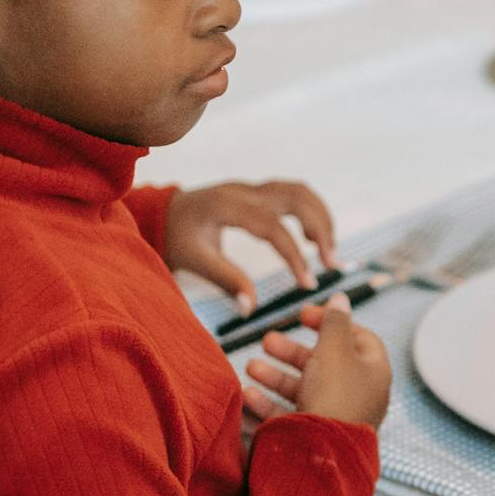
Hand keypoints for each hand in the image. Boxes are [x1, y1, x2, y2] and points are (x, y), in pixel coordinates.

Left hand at [163, 180, 338, 314]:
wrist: (163, 215)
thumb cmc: (177, 238)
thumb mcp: (194, 261)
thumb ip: (225, 280)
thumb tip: (250, 308)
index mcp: (224, 205)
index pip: (271, 226)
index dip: (293, 255)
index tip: (307, 284)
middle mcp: (243, 190)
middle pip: (295, 197)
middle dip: (320, 228)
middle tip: (331, 263)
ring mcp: (252, 187)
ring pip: (300, 191)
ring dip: (321, 218)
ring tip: (327, 251)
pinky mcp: (259, 192)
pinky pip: (295, 194)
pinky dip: (312, 213)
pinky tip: (312, 238)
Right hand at [242, 293, 392, 429]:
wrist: (324, 455)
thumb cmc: (335, 396)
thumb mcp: (335, 350)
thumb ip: (335, 322)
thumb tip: (341, 298)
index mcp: (373, 372)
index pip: (358, 338)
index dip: (332, 322)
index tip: (303, 315)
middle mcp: (358, 394)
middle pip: (325, 363)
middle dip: (292, 351)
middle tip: (267, 340)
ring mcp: (336, 416)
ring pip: (303, 388)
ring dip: (275, 375)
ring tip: (250, 366)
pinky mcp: (314, 436)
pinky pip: (290, 414)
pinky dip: (268, 402)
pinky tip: (246, 393)